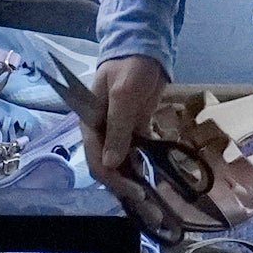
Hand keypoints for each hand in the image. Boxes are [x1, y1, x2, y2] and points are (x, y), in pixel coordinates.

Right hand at [82, 54, 216, 229]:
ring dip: (137, 179)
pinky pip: (140, 152)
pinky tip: (161, 178)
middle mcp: (102, 131)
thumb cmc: (129, 67)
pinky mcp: (136, 128)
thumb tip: (111, 162)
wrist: (145, 47)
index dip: (113, 179)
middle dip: (126, 186)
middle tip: (149, 205)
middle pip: (110, 166)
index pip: (96, 159)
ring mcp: (120, 131)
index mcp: (90, 123)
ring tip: (155, 200)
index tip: (135, 193)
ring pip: (124, 163)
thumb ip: (118, 128)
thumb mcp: (123, 95)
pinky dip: (148, 164)